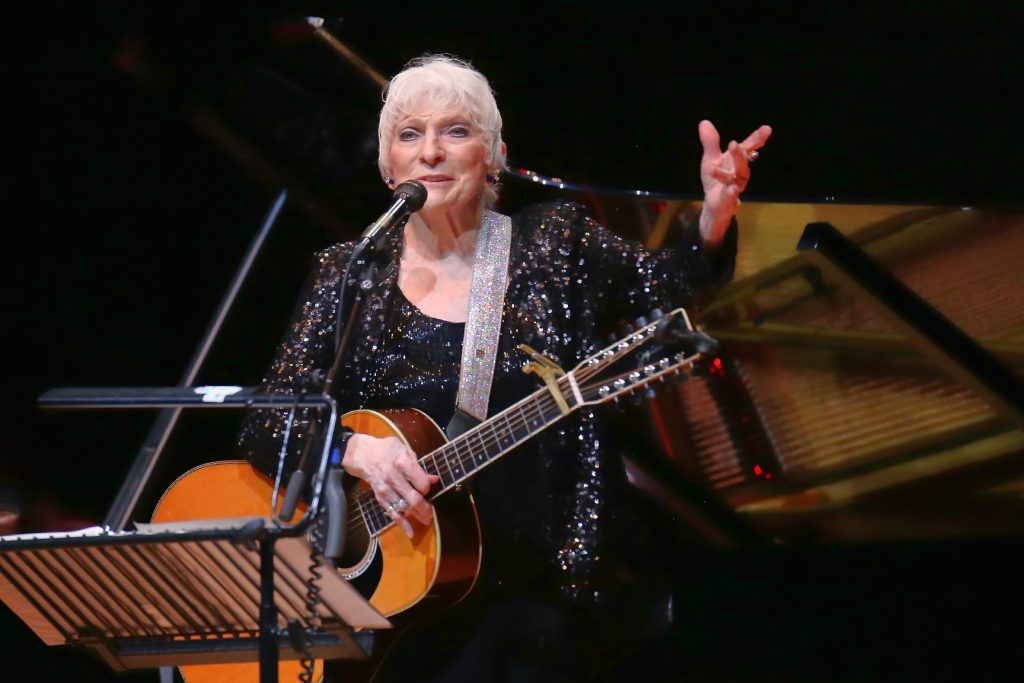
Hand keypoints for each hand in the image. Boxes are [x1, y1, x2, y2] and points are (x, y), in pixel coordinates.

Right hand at [341, 433, 438, 537]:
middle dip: (425, 509)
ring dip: (417, 515)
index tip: (431, 488)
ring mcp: (386, 490)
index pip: (421, 483)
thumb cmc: (389, 450)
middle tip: (432, 514)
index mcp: (402, 463)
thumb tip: (434, 480)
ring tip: (426, 519)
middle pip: (413, 499)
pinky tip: (410, 532)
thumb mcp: (406, 451)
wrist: (365, 455)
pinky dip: (402, 524)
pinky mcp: (380, 498)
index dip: (428, 488)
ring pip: (404, 507)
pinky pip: (392, 513)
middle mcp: (393, 478)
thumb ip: (420, 467)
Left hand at [698, 120, 772, 246]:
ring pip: (737, 179)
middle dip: (740, 155)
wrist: (714, 205)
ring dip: (728, 172)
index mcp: (736, 161)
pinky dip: (731, 192)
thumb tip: (704, 122)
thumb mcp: (711, 159)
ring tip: (715, 167)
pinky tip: (730, 189)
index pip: (748, 148)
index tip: (767, 129)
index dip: (757, 139)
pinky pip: (731, 196)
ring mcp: (735, 187)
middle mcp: (739, 173)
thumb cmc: (716, 180)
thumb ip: (710, 142)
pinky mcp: (728, 200)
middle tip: (733, 145)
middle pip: (743, 163)